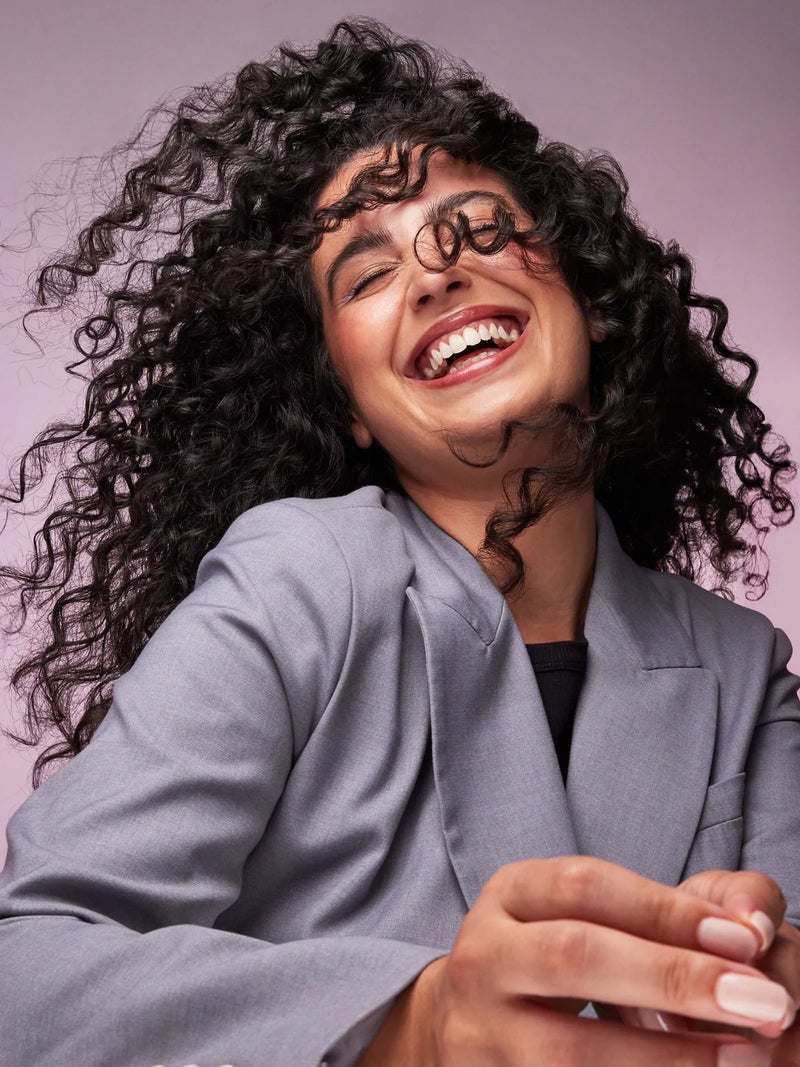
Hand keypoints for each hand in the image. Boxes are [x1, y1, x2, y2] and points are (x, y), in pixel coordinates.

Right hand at [356, 856, 795, 1065]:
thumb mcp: (591, 916)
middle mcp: (481, 957)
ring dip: (668, 1056)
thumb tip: (750, 927)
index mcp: (508, 895)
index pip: (583, 886)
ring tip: (745, 1055)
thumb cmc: (557, 957)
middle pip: (574, 956)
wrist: (471, 1021)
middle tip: (764, 1001)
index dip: (666, 910)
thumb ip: (666, 912)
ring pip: (570, 1050)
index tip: (745, 940)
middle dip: (674, 977)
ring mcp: (477, 1032)